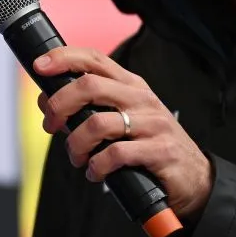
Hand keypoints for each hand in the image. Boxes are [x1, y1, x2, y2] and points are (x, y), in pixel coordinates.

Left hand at [34, 46, 213, 220]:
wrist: (195, 178)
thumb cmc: (150, 146)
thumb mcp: (121, 120)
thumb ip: (87, 109)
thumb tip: (45, 100)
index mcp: (131, 85)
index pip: (94, 58)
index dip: (64, 58)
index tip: (39, 66)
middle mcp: (141, 98)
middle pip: (90, 85)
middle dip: (59, 105)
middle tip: (50, 126)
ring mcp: (153, 123)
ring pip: (97, 123)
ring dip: (76, 144)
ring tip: (77, 158)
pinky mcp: (160, 151)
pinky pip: (116, 154)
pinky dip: (97, 166)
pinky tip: (96, 173)